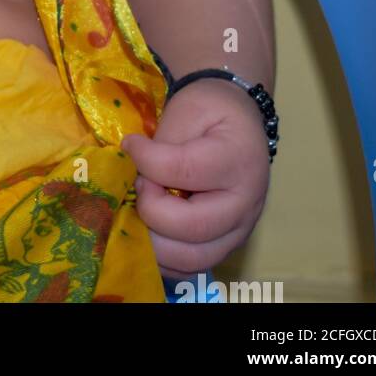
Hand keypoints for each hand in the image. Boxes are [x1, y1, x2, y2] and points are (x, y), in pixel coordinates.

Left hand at [120, 78, 270, 281]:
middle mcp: (245, 204)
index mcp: (237, 160)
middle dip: (151, 209)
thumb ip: (163, 141)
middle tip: (139, 185)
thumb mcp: (187, 109)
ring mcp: (238, 230)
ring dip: (154, 240)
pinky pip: (192, 266)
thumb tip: (134, 169)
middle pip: (193, 227)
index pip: (185, 171)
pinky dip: (164, 257)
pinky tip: (148, 230)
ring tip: (140, 209)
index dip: (147, 161)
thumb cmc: (210, 111)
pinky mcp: (226, 244)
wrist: (239, 122)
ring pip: (193, 257)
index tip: (131, 145)